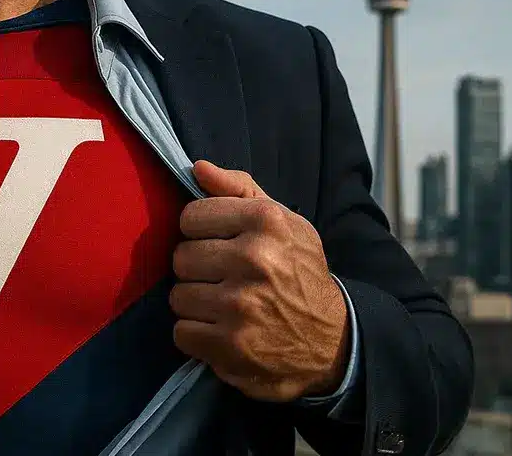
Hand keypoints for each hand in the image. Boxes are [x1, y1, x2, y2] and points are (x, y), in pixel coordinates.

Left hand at [169, 161, 349, 401]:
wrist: (333, 342)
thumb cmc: (298, 273)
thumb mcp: (284, 223)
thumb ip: (240, 190)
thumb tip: (198, 168)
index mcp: (267, 221)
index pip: (191, 216)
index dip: (200, 232)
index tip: (219, 244)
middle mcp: (255, 259)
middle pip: (181, 256)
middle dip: (198, 270)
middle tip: (225, 279)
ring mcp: (241, 304)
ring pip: (178, 295)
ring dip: (196, 304)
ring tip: (225, 306)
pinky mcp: (230, 344)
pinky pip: (181, 331)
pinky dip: (197, 335)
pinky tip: (223, 331)